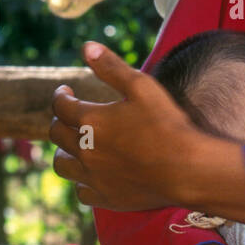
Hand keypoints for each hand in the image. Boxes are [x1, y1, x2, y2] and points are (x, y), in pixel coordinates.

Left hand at [49, 41, 204, 208]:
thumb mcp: (142, 87)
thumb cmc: (168, 125)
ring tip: (75, 147)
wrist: (187, 169)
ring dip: (64, 153)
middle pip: (56, 134)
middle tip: (70, 117)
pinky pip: (82, 192)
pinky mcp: (106, 198)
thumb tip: (86, 46)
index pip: (60, 106)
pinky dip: (82, 182)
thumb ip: (112, 67)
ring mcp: (94, 177)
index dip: (60, 96)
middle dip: (60, 121)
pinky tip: (93, 175)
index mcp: (90, 120)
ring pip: (62, 165)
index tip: (65, 92)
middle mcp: (85, 150)